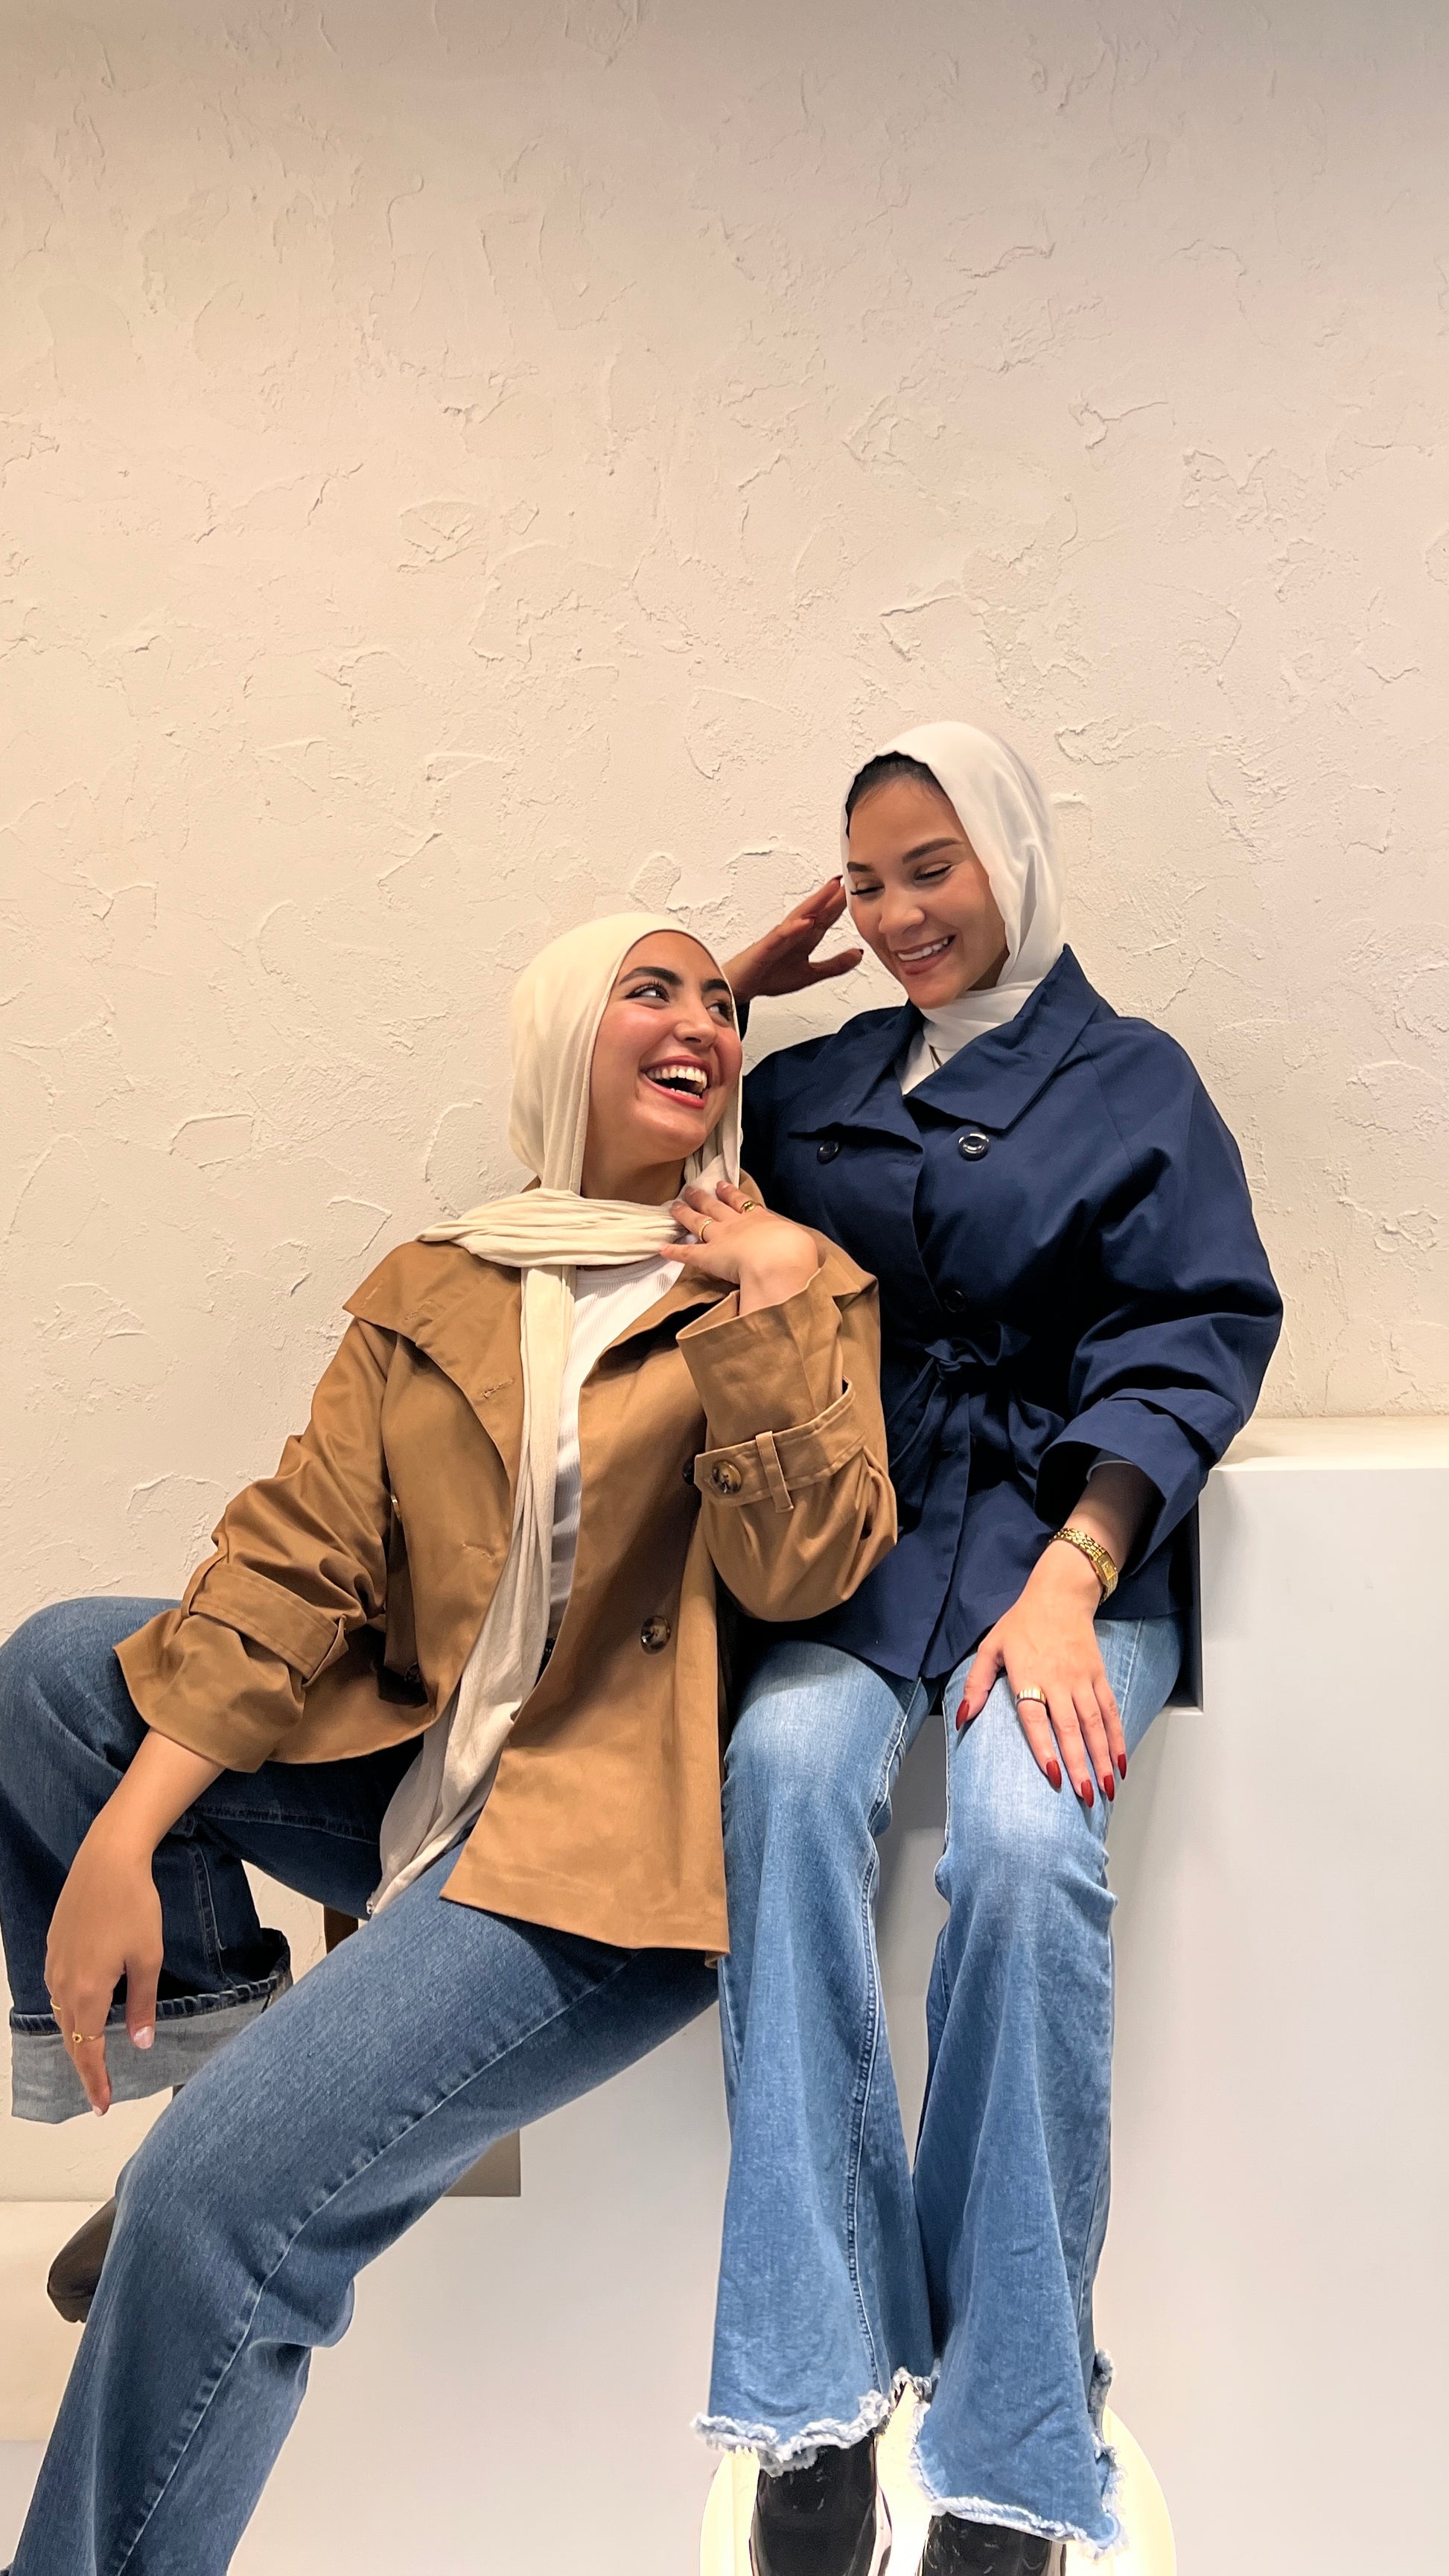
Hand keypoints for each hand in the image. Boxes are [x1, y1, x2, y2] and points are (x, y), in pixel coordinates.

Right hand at [45, 1817, 163, 2115]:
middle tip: (101, 2090)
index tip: (103, 2106)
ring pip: (62, 2013)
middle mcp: (63, 1982)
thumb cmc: (134, 1907)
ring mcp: (54, 1963)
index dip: (95, 2080)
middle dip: (85, 2065)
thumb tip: (140, 2044)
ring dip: (77, 2037)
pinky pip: (58, 1989)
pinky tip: (85, 2007)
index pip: (87, 2049)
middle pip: (71, 2036)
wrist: (107, 1860)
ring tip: (94, 2054)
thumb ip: (143, 2005)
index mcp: (87, 1991)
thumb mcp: (148, 1959)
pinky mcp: (54, 1946)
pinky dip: (70, 2008)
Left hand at [673, 1180, 819, 1315]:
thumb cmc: (796, 1251)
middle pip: (716, 1206)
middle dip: (703, 1197)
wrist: (779, 1260)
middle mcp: (738, 1224)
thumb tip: (811, 1254)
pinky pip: (687, 1253)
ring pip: (698, 1222)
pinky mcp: (708, 1256)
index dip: (731, 1193)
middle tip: (691, 1188)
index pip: (743, 1204)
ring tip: (673, 1206)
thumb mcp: (803, 1245)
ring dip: (685, 1214)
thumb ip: (801, 1247)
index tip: (721, 1184)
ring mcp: (721, 1238)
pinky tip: (661, 1247)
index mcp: (762, 1220)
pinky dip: (673, 1250)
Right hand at [724, 879, 863, 1007]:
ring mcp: (779, 938)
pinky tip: (807, 921)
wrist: (740, 987)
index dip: (841, 904)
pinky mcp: (765, 948)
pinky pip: (781, 935)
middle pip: (816, 910)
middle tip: (849, 879)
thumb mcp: (810, 974)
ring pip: (799, 916)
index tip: (859, 889)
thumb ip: (834, 965)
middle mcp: (793, 933)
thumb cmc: (769, 976)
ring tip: (831, 889)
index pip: (826, 917)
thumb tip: (858, 954)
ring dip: (816, 902)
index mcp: (804, 938)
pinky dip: (794, 928)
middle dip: (832, 895)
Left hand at [954, 1542, 1127, 1806]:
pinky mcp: (1098, 1677)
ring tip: (1106, 1788)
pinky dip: (1117, 1738)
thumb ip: (976, 1683)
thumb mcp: (990, 1647)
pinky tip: (1120, 1763)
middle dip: (1078, 1764)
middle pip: (1070, 1727)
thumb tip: (962, 1717)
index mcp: (1028, 1675)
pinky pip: (1110, 1711)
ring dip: (1101, 1758)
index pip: (1036, 1717)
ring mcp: (1082, 1679)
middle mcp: (1058, 1680)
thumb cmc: (1022, 1623)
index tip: (1052, 1774)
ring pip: (1094, 1724)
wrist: (1060, 1594)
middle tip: (1085, 1796)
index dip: (1044, 1746)